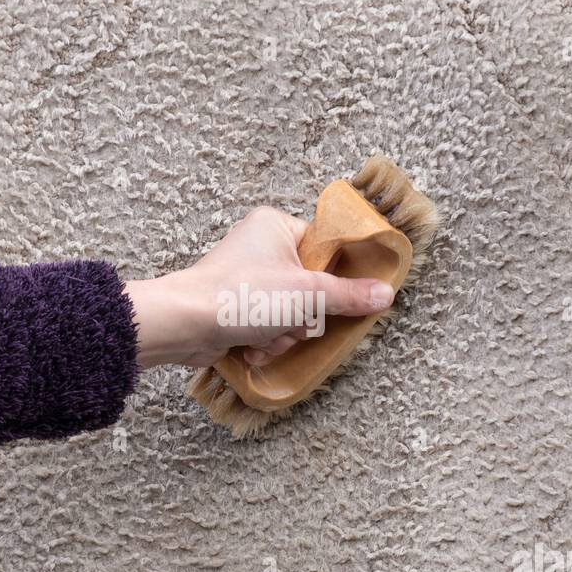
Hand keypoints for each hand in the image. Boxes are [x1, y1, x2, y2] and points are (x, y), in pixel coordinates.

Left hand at [125, 206, 394, 368]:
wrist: (185, 325)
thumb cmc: (242, 296)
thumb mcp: (307, 294)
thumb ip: (349, 295)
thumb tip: (385, 294)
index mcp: (276, 226)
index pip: (324, 249)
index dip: (332, 278)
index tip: (334, 297)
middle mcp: (259, 247)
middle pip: (310, 286)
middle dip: (304, 316)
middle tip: (292, 319)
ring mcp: (246, 279)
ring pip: (291, 312)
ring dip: (284, 333)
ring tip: (266, 334)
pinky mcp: (235, 307)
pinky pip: (268, 326)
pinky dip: (264, 341)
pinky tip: (251, 345)